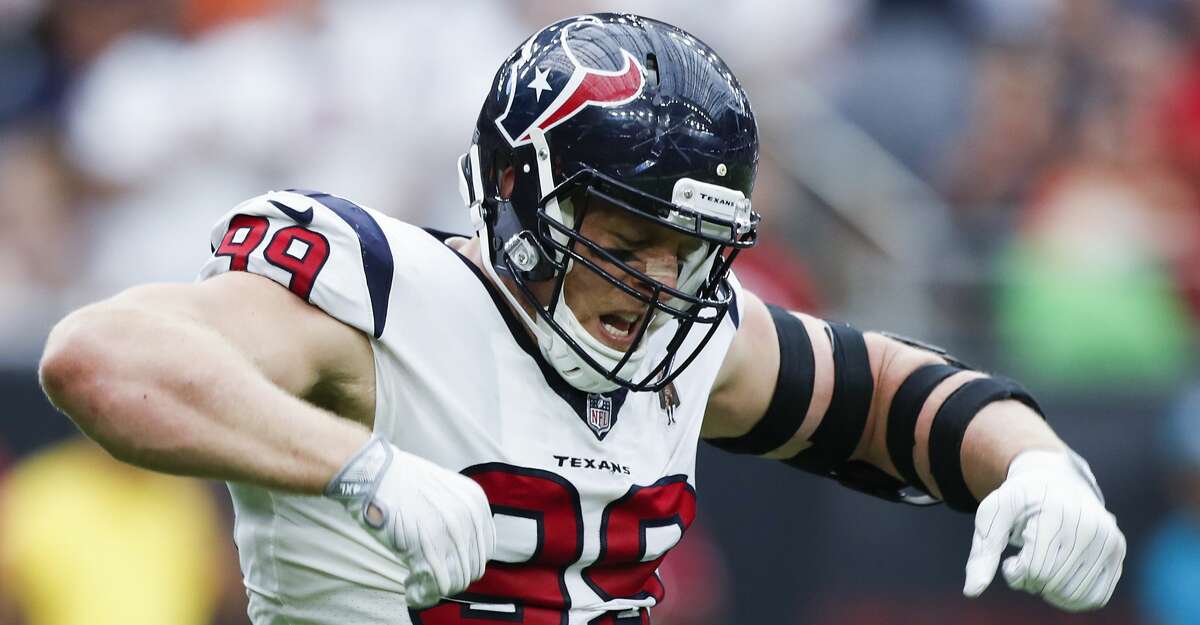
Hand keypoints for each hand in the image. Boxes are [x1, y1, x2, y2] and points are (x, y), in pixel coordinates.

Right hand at [327, 435, 495, 607]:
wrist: (374, 472)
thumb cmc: (403, 483)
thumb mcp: (446, 491)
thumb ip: (461, 516)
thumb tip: (462, 551)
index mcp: (476, 503)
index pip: (485, 550)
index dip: (466, 563)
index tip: (446, 566)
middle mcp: (469, 518)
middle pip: (473, 568)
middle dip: (452, 578)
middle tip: (429, 579)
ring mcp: (449, 532)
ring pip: (458, 581)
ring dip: (437, 589)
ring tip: (416, 583)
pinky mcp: (427, 546)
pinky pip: (438, 585)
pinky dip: (423, 594)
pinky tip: (410, 589)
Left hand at [962, 449, 1124, 611]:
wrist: (1055, 480)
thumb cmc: (1019, 500)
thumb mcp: (993, 515)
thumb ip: (982, 552)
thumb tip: (972, 591)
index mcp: (1058, 514)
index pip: (1035, 571)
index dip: (1016, 573)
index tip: (1011, 558)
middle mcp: (1090, 527)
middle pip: (1053, 584)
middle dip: (1031, 581)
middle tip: (1026, 560)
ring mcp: (1109, 540)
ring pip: (1076, 596)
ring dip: (1050, 591)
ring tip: (1043, 565)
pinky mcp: (1117, 553)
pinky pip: (1097, 598)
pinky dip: (1072, 598)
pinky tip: (1059, 577)